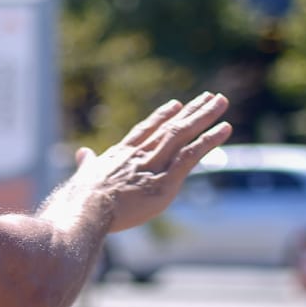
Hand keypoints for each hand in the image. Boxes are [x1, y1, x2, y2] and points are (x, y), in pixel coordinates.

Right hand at [72, 92, 231, 233]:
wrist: (87, 209)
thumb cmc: (80, 199)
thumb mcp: (83, 176)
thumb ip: (87, 163)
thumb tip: (83, 153)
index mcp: (121, 154)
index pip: (145, 130)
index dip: (162, 117)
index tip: (176, 105)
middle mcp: (140, 153)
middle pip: (170, 127)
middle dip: (191, 111)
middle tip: (209, 96)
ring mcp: (154, 164)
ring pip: (183, 134)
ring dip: (204, 116)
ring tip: (221, 100)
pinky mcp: (166, 179)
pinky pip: (192, 154)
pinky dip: (209, 140)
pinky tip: (225, 128)